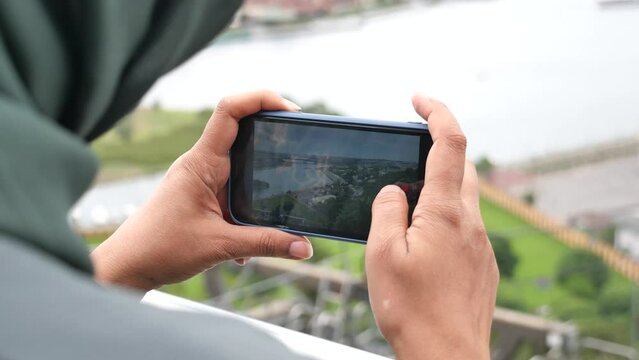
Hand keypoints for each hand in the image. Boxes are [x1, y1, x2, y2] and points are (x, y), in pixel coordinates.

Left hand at [91, 90, 312, 290]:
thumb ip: (265, 244)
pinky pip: (234, 187)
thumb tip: (305, 247)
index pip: (229, 111)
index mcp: (201, 163)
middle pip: (241, 128)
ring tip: (288, 188)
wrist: (128, 265)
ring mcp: (201, 177)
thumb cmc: (160, 249)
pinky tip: (257, 235)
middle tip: (301, 144)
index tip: (290, 111)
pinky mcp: (203, 194)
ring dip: (263, 173)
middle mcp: (202, 163)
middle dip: (272, 133)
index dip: (260, 98)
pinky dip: (250, 204)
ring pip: (240, 160)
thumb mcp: (220, 246)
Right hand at [365, 95, 497, 358]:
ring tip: (403, 212)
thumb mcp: (382, 254)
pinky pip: (463, 225)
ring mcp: (480, 243)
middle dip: (434, 152)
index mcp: (445, 212)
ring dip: (435, 191)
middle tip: (402, 160)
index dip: (436, 111)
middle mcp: (470, 222)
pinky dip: (442, 218)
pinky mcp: (482, 262)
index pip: (449, 143)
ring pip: (462, 198)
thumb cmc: (411, 310)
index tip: (418, 98)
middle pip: (460, 167)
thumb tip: (393, 192)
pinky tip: (420, 244)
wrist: (446, 356)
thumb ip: (386, 211)